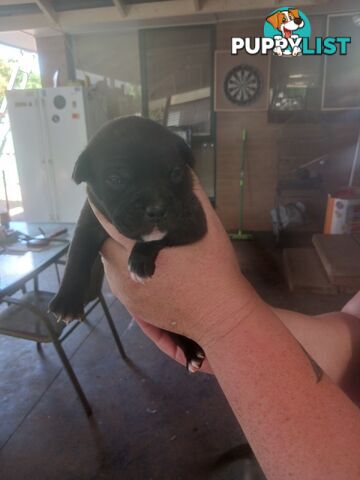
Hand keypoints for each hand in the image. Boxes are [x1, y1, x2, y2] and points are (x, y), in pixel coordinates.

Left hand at [90, 174, 256, 348]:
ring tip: (133, 239)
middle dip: (111, 228)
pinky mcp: (132, 307)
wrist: (220, 314)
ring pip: (108, 261)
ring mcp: (126, 292)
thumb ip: (191, 195)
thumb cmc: (215, 268)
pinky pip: (117, 279)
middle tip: (126, 217)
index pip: (107, 220)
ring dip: (116, 248)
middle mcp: (125, 271)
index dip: (102, 204)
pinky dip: (122, 267)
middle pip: (104, 241)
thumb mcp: (207, 225)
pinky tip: (140, 262)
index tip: (102, 191)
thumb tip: (180, 170)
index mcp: (139, 249)